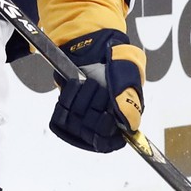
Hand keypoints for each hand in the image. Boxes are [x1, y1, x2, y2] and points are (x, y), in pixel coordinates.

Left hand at [48, 29, 143, 152]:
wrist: (96, 46)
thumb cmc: (117, 61)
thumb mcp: (130, 76)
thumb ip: (129, 101)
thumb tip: (130, 126)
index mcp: (121, 121)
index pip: (108, 143)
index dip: (105, 133)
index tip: (106, 116)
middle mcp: (100, 124)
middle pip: (90, 132)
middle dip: (95, 107)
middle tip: (100, 88)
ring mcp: (81, 118)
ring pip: (74, 123)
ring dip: (82, 99)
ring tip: (90, 83)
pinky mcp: (65, 110)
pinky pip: (60, 115)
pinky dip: (68, 96)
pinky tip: (76, 84)